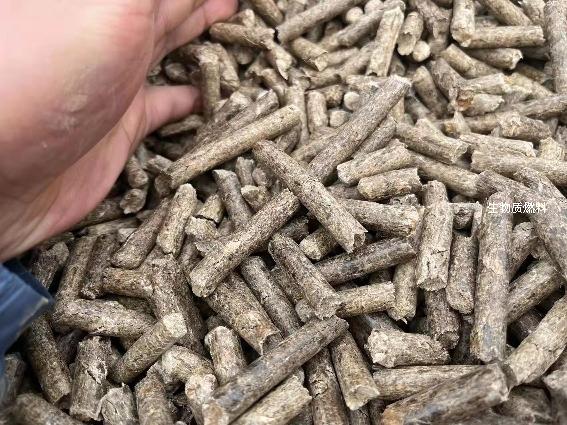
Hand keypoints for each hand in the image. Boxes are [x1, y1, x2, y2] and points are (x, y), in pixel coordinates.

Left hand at [0, 0, 236, 260]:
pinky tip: (207, 97)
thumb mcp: (112, 7)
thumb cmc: (43, 71)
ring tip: (235, 27)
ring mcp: (117, 79)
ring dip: (202, 39)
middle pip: (172, 5)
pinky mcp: (121, 125)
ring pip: (171, 48)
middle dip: (205, 0)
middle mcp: (113, 29)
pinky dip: (189, 100)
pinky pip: (165, 106)